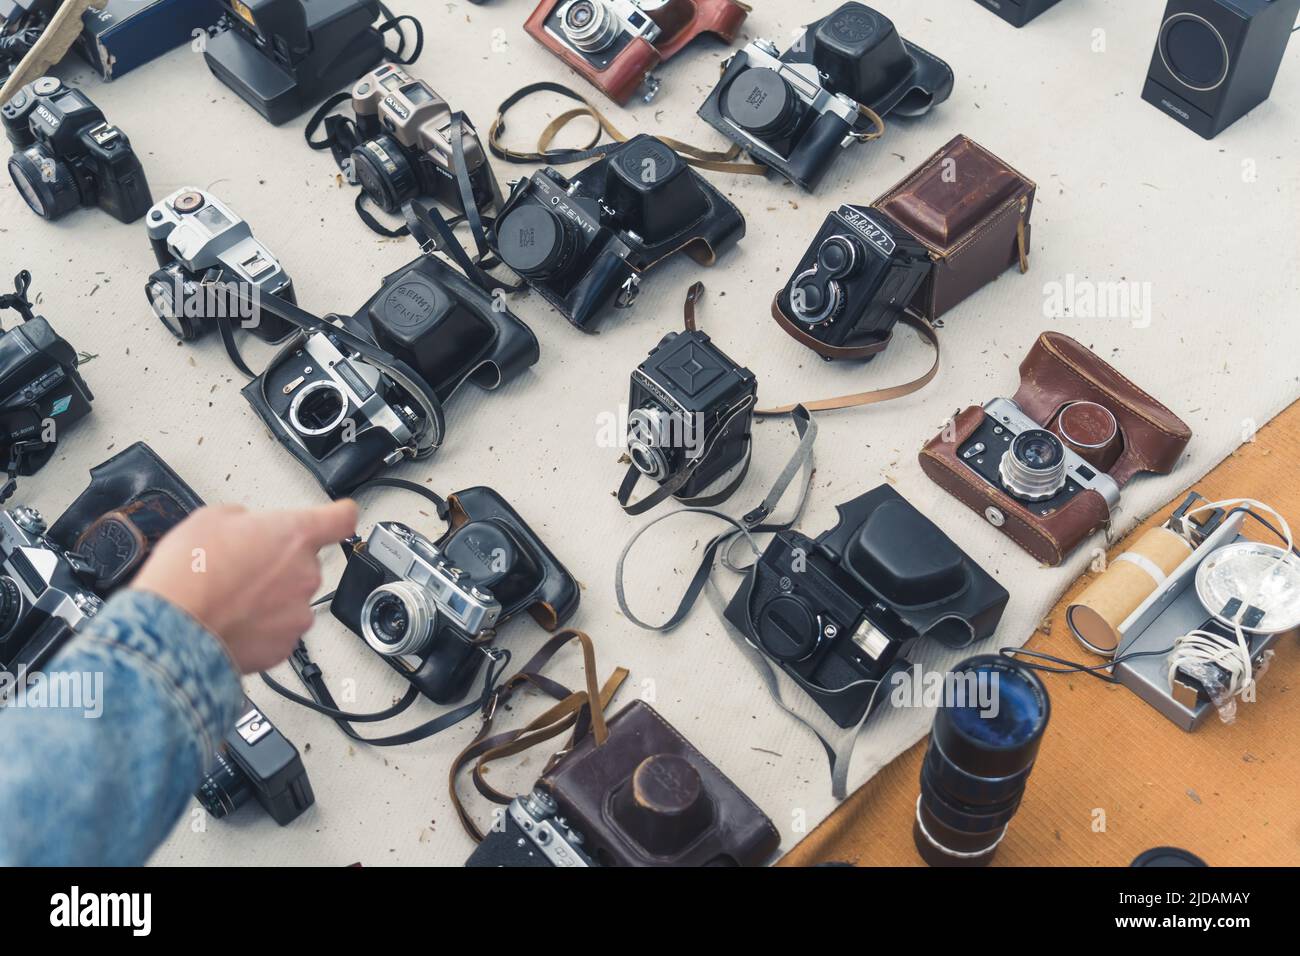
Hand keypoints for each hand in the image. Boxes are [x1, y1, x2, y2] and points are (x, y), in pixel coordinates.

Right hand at [131, 500, 357, 673]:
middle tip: (241, 567)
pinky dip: (260, 628)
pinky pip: (278, 630)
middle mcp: (306, 574)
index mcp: (295, 535)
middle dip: (278, 564)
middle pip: (304, 564)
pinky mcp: (284, 646)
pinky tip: (231, 622)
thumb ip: (245, 519)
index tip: (341, 515)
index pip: (341, 518)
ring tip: (229, 599)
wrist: (173, 630)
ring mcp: (298, 613)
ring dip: (269, 598)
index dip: (340, 515)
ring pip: (290, 599)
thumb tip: (246, 528)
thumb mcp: (212, 519)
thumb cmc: (188, 574)